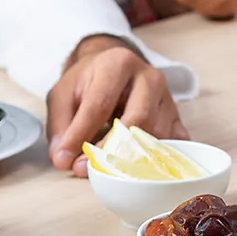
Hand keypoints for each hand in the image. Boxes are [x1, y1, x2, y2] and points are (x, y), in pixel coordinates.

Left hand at [47, 35, 187, 175]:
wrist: (115, 66)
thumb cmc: (89, 81)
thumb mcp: (63, 94)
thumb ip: (60, 126)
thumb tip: (63, 159)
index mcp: (117, 64)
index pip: (100, 105)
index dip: (81, 136)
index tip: (67, 160)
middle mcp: (148, 77)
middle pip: (137, 120)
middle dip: (111, 150)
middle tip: (89, 169)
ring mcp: (167, 97)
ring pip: (156, 135)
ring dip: (132, 158)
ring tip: (107, 170)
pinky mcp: (176, 117)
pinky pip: (174, 143)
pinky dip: (157, 159)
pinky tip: (138, 168)